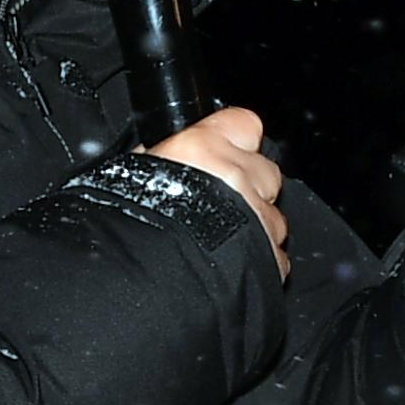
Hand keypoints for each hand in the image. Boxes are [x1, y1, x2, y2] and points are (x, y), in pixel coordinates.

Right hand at [149, 107, 289, 279]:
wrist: (146, 280)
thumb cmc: (132, 224)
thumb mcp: (130, 178)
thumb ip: (158, 162)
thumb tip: (150, 155)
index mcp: (203, 148)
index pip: (244, 124)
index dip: (238, 140)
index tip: (226, 151)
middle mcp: (238, 177)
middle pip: (265, 171)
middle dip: (250, 186)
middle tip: (220, 204)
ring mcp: (260, 217)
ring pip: (273, 216)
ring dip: (256, 226)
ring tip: (219, 242)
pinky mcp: (271, 256)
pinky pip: (274, 255)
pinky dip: (260, 262)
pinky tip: (229, 268)